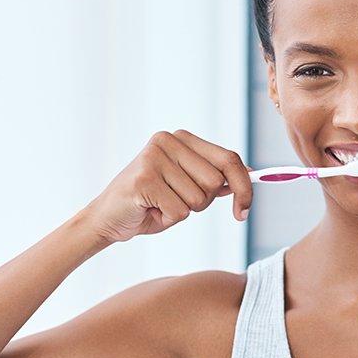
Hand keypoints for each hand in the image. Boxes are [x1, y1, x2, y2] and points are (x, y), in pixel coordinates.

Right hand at [84, 130, 251, 242]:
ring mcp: (154, 157)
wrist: (108, 218)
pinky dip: (168, 219)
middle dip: (202, 203)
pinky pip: (180, 211)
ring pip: (198, 199)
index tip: (244, 211)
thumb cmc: (151, 204)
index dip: (243, 187)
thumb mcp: (188, 188)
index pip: (229, 158)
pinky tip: (150, 210)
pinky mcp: (144, 179)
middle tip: (175, 202)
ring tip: (160, 204)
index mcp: (182, 139)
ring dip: (183, 211)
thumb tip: (248, 174)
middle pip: (215, 181)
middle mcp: (168, 141)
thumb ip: (214, 179)